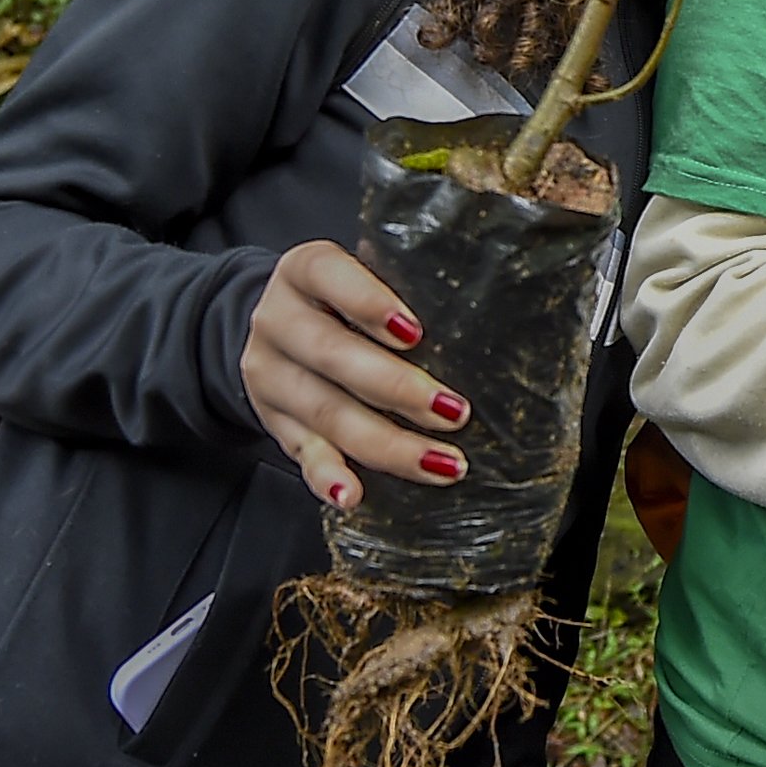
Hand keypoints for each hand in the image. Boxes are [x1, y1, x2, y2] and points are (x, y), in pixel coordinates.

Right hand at [246, 238, 471, 510]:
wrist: (278, 325)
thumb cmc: (346, 297)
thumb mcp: (363, 272)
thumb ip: (406, 278)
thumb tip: (494, 300)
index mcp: (303, 270)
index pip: (328, 276)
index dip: (369, 303)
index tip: (416, 332)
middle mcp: (277, 320)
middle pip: (332, 356)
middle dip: (397, 388)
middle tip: (455, 412)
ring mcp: (271, 375)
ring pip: (325, 414)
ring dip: (386, 444)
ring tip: (441, 463)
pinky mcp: (274, 421)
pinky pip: (301, 453)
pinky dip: (329, 477)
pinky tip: (354, 496)